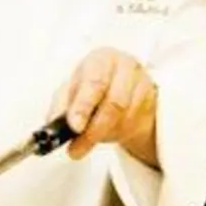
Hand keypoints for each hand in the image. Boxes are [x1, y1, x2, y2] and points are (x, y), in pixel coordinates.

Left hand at [53, 48, 158, 164]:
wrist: (125, 90)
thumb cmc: (95, 89)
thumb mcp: (71, 93)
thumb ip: (60, 107)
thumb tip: (52, 124)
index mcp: (100, 58)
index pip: (94, 82)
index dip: (83, 106)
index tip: (74, 127)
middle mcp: (124, 65)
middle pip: (114, 102)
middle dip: (93, 129)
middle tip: (78, 147)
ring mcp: (142, 81)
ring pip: (125, 118)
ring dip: (105, 134)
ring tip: (90, 139)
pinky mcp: (153, 97)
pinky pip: (136, 123)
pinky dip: (119, 133)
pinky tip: (111, 131)